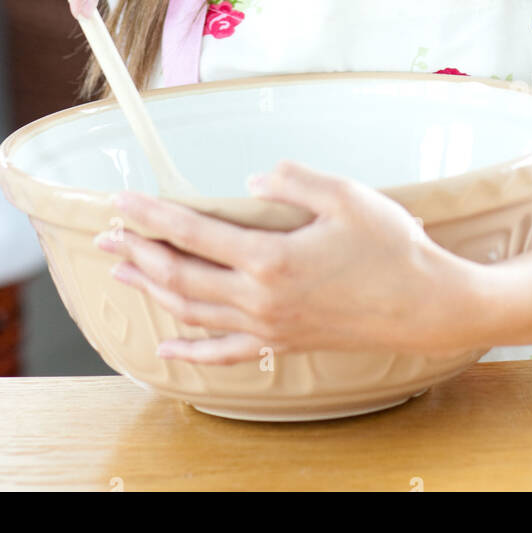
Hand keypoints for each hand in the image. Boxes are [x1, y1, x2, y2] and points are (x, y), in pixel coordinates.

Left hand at [94, 160, 489, 363]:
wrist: (426, 305)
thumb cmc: (390, 245)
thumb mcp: (346, 195)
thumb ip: (293, 181)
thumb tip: (249, 182)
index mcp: (271, 256)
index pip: (193, 233)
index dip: (152, 216)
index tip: (121, 201)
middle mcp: (261, 297)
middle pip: (181, 275)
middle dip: (138, 251)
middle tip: (105, 233)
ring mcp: (269, 325)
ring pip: (194, 311)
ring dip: (152, 289)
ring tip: (122, 269)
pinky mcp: (283, 343)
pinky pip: (224, 351)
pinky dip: (190, 349)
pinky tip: (165, 344)